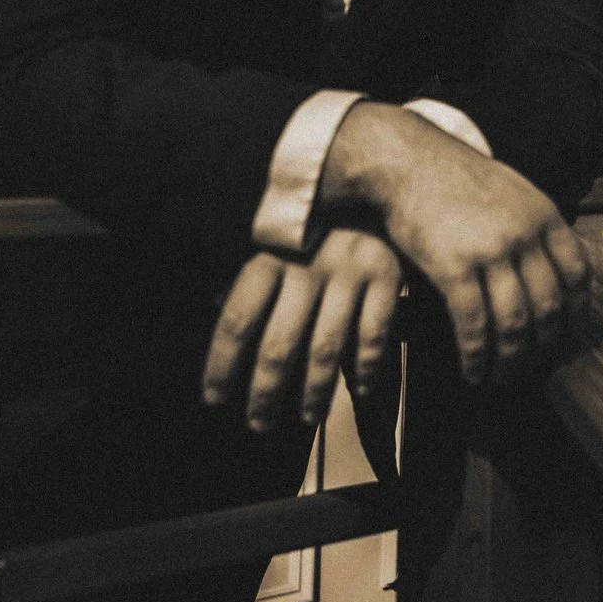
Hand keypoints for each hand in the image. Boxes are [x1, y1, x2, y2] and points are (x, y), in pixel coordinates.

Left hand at [203, 227, 402, 431]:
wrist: (380, 176)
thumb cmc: (318, 225)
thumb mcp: (280, 244)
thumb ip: (259, 286)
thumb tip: (221, 328)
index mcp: (269, 255)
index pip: (237, 320)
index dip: (221, 365)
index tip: (214, 400)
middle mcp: (306, 264)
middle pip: (277, 344)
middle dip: (265, 393)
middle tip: (258, 425)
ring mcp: (349, 270)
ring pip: (325, 348)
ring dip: (314, 392)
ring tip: (307, 417)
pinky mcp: (387, 274)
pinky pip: (373, 335)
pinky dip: (367, 370)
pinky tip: (359, 392)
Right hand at [319, 103, 590, 382]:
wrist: (407, 162)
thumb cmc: (455, 179)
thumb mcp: (511, 191)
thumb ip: (532, 226)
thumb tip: (549, 268)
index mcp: (544, 215)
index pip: (578, 274)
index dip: (576, 313)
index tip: (567, 336)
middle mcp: (524, 234)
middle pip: (549, 306)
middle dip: (543, 347)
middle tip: (531, 368)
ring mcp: (491, 251)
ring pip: (515, 323)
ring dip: (510, 360)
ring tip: (500, 378)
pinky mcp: (454, 266)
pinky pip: (474, 325)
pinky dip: (476, 355)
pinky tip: (472, 371)